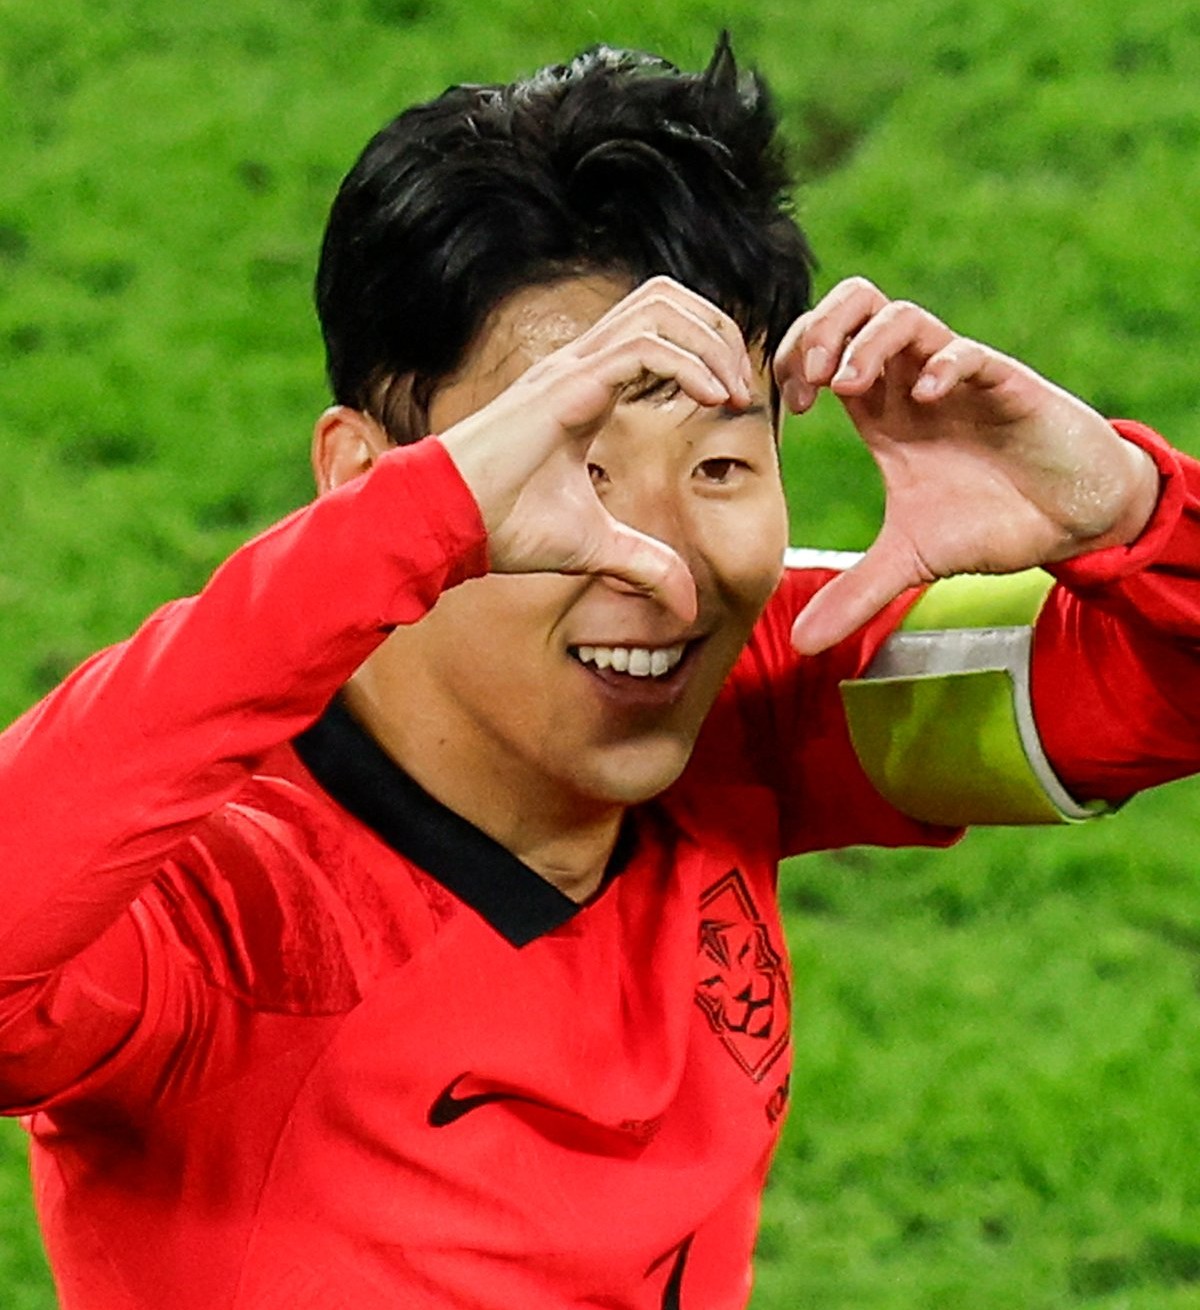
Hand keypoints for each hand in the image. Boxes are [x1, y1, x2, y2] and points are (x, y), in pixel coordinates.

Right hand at [437, 276, 754, 623]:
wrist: (446, 523)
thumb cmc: (503, 527)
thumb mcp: (595, 548)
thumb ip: (644, 565)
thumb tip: (687, 607)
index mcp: (587, 388)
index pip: (656, 333)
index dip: (704, 352)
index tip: (733, 401)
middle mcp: (581, 365)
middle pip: (663, 299)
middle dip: (715, 329)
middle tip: (742, 386)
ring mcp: (572, 368)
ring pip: (658, 308)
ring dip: (709, 340)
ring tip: (733, 390)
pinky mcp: (567, 384)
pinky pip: (643, 348)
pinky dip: (688, 365)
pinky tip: (713, 399)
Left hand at [773, 277, 1158, 653]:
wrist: (1069, 521)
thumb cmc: (988, 523)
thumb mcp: (909, 562)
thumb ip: (855, 594)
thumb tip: (799, 643)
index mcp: (879, 411)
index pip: (822, 349)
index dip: (793, 362)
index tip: (790, 409)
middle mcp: (911, 383)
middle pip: (855, 306)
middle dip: (818, 329)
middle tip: (808, 381)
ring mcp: (957, 378)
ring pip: (903, 316)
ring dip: (865, 343)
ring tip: (847, 386)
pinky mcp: (1006, 385)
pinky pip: (968, 352)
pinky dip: (940, 365)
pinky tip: (924, 398)